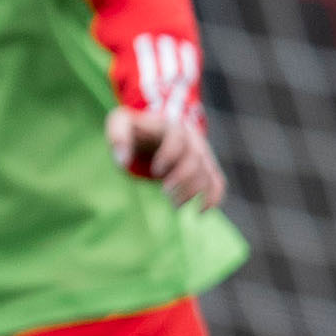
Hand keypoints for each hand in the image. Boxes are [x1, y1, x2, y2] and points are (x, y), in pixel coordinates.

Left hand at [108, 103, 225, 211]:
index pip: (177, 139)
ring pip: (208, 173)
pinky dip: (213, 198)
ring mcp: (202, 153)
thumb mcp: (121, 123)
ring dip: (195, 192)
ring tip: (176, 205)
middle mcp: (192, 139)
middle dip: (183, 178)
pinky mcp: (206, 167)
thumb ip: (118, 137)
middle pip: (196, 159)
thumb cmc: (135, 128)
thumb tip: (122, 162)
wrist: (156, 127)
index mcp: (171, 127)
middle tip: (166, 193)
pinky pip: (217, 182)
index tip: (155, 171)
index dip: (169, 155)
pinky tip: (200, 212)